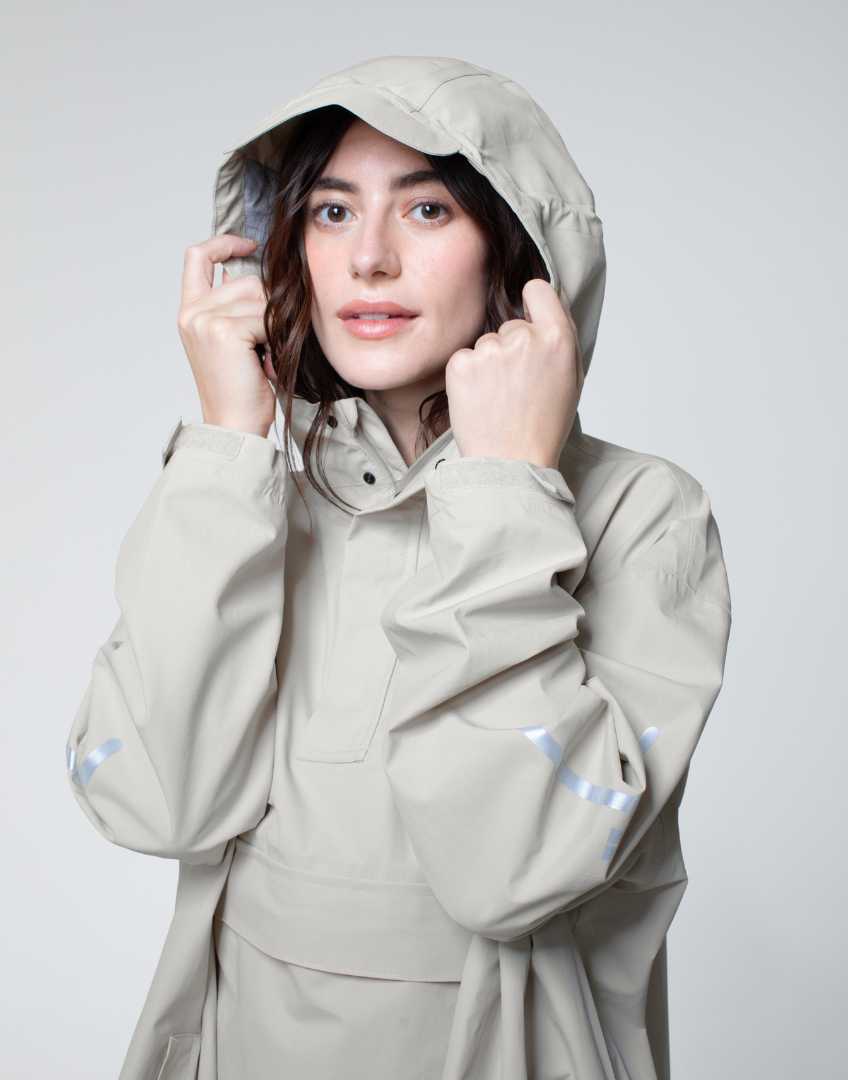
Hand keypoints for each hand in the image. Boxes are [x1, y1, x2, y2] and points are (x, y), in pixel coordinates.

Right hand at [177, 235, 276, 436]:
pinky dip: (275, 339)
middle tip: (263, 347)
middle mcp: (192, 312)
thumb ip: (230, 306)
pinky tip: (266, 362)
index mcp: (189, 312)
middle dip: (267, 309)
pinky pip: (267, 317)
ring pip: (260, 297)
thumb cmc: (239, 390)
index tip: (249, 244)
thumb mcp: (231, 341)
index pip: (198, 256)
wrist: (234, 426)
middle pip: (246, 280)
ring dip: (272, 326)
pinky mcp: (224, 330)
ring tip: (263, 356)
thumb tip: (242, 274)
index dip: (224, 243)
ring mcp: (205, 319)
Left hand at [446, 279, 582, 468]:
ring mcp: (489, 350)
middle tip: (517, 386)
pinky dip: (469, 376)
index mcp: (557, 338)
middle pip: (511, 323)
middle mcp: (523, 337)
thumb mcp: (571, 377)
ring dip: (490, 364)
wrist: (511, 463)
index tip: (530, 319)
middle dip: (512, 348)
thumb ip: (561, 335)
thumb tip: (551, 297)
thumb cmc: (544, 425)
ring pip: (487, 343)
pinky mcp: (460, 363)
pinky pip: (464, 357)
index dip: (533, 303)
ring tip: (499, 398)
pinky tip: (481, 400)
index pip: (538, 289)